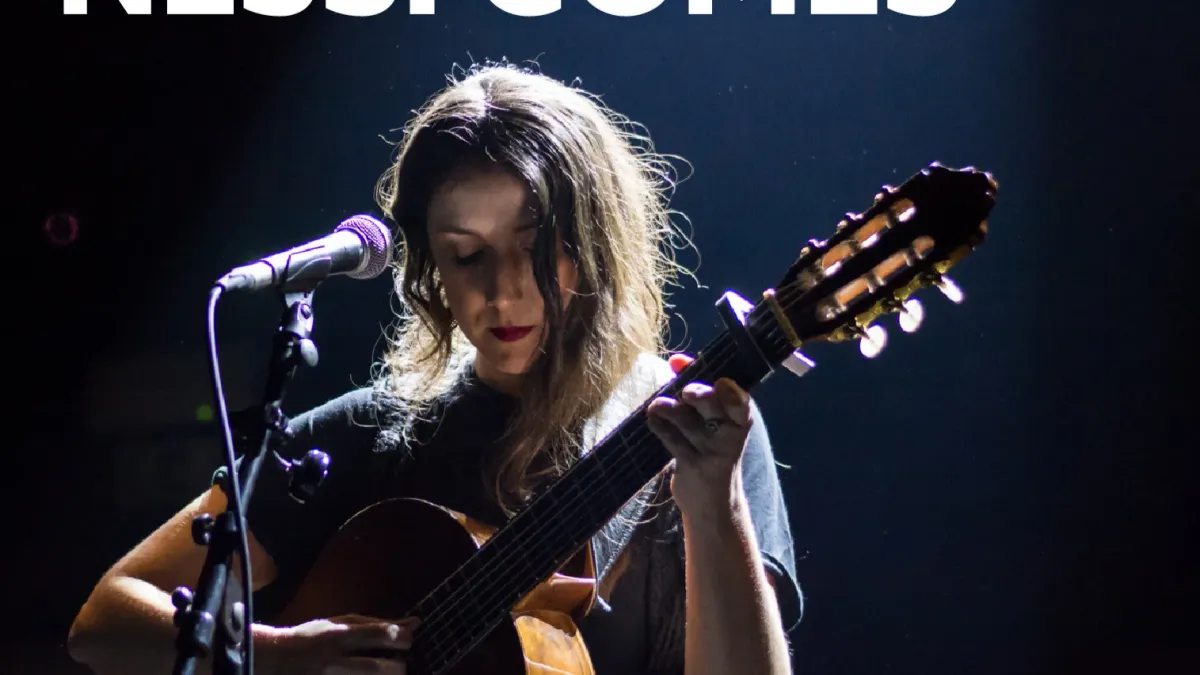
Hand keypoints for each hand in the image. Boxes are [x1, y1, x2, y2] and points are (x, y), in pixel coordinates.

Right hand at [263, 614, 417, 674]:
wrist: (274, 660)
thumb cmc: (314, 637)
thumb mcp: (342, 622)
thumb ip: (377, 624)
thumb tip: (415, 622)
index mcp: (340, 636)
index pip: (382, 634)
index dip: (403, 638)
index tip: (405, 641)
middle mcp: (334, 661)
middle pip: (380, 668)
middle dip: (399, 666)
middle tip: (399, 663)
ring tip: (386, 671)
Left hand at [646, 353, 753, 518]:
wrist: (713, 502)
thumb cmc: (710, 449)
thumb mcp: (711, 421)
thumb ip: (695, 389)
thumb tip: (676, 361)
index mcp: (739, 420)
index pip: (742, 405)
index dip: (733, 394)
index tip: (721, 382)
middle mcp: (730, 436)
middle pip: (717, 411)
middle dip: (703, 398)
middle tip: (687, 391)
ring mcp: (712, 453)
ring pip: (690, 426)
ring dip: (671, 411)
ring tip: (656, 405)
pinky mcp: (693, 467)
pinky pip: (674, 443)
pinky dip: (661, 428)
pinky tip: (652, 420)